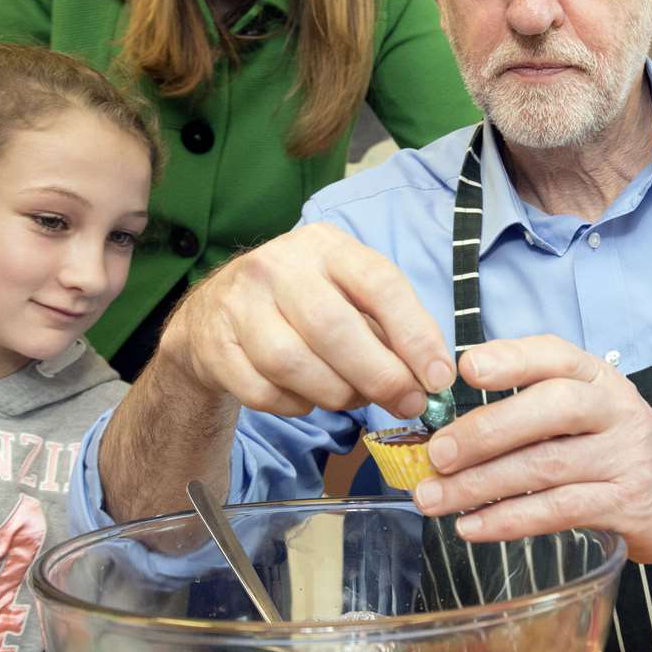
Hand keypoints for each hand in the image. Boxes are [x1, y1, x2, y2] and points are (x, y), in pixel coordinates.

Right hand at [159, 223, 454, 419]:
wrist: (213, 314)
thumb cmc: (299, 305)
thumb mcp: (344, 294)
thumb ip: (387, 329)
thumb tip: (429, 379)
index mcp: (324, 246)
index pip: (378, 283)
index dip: (415, 334)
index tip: (438, 376)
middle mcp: (277, 265)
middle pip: (333, 328)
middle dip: (379, 376)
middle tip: (407, 404)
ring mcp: (239, 303)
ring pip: (294, 364)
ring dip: (335, 394)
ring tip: (353, 398)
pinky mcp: (213, 344)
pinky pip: (262, 392)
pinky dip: (294, 406)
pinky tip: (306, 398)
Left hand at [411, 334, 651, 564]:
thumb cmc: (619, 445)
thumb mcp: (590, 408)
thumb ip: (532, 404)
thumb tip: (447, 424)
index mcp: (597, 377)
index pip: (554, 355)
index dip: (511, 358)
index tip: (466, 368)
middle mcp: (613, 410)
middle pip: (550, 409)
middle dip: (486, 431)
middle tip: (438, 454)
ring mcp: (623, 458)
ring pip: (546, 466)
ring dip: (481, 485)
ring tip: (434, 499)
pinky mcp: (625, 507)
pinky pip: (559, 512)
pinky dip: (508, 520)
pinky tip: (471, 527)